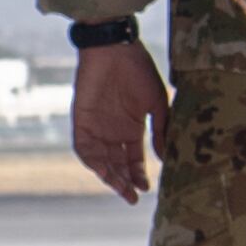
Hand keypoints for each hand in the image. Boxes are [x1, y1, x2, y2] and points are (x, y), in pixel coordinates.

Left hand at [69, 43, 168, 203]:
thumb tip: (164, 157)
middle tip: (131, 197)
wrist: (115, 47)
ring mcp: (96, 127)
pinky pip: (83, 147)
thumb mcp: (156, 102)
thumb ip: (160, 130)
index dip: (139, 175)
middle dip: (123, 182)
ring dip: (108, 175)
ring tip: (119, 188)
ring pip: (100, 160)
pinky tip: (102, 170)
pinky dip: (91, 160)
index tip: (146, 189)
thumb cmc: (138, 69)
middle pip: (116, 164)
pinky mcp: (81, 120)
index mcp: (132, 128)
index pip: (134, 160)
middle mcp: (113, 131)